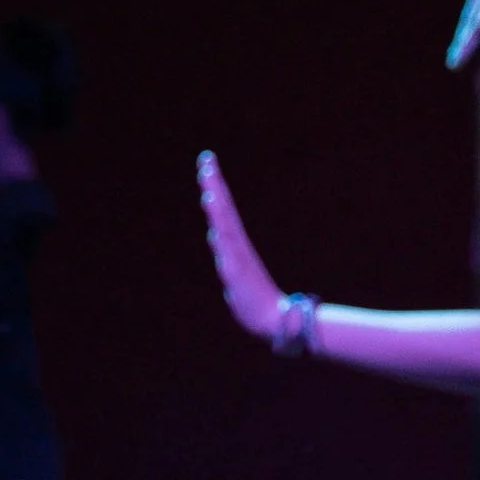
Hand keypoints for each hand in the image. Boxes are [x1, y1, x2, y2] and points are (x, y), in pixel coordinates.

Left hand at [198, 153, 285, 340]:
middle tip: (207, 159)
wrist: (273, 320)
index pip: (223, 208)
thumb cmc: (256, 298)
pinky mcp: (238, 271)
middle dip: (214, 184)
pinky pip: (228, 248)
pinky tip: (215, 223)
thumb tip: (216, 232)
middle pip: (223, 209)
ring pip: (225, 225)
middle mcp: (236, 244)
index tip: (208, 160)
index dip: (216, 184)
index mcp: (235, 243)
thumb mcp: (236, 269)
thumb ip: (227, 250)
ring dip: (218, 205)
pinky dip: (222, 233)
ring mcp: (238, 257)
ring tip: (210, 186)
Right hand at [448, 0, 479, 69]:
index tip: (455, 61)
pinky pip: (478, 2)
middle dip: (463, 40)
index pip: (477, 19)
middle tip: (452, 64)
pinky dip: (473, 18)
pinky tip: (467, 36)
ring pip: (472, 8)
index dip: (466, 42)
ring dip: (466, 31)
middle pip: (470, 14)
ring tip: (456, 57)